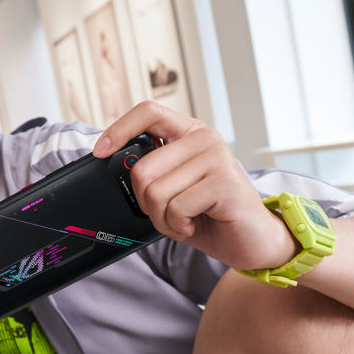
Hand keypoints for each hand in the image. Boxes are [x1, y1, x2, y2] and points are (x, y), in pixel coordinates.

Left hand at [92, 102, 297, 271]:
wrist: (253, 241)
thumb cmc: (210, 215)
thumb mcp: (174, 188)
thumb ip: (152, 172)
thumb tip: (113, 161)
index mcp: (189, 133)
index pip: (148, 111)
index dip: (118, 129)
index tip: (100, 151)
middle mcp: (204, 138)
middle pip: (142, 168)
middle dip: (145, 203)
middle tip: (168, 213)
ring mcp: (216, 157)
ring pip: (155, 192)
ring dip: (163, 219)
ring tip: (185, 220)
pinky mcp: (223, 182)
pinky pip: (176, 208)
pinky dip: (178, 227)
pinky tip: (196, 224)